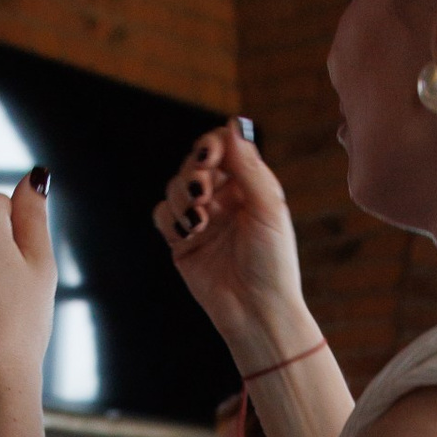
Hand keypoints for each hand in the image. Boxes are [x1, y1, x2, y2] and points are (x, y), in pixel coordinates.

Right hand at [152, 120, 312, 370]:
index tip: (208, 157)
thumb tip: (233, 124)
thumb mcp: (267, 209)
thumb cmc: (273, 264)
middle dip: (192, 174)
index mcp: (249, 185)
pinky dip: (170, 220)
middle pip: (192, 165)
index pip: (222, 148)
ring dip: (181, 198)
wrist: (257, 312)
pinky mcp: (182, 242)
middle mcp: (224, 198)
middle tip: (200, 192)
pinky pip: (163, 216)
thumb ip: (249, 166)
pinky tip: (188, 234)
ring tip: (198, 222)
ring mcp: (201, 219)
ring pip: (174, 188)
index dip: (210, 146)